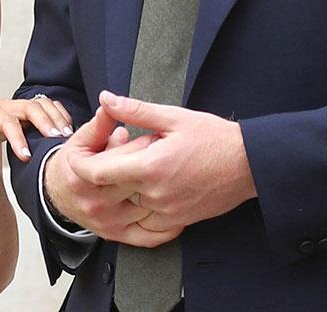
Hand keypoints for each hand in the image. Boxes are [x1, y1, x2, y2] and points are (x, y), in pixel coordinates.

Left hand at [0, 96, 74, 164]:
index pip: (4, 120)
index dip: (16, 137)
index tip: (26, 156)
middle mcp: (4, 104)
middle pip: (29, 107)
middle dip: (45, 122)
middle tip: (57, 140)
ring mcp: (16, 106)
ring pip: (41, 104)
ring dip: (56, 118)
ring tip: (67, 136)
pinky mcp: (25, 110)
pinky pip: (47, 107)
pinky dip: (59, 115)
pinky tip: (67, 131)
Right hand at [44, 104, 177, 247]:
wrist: (59, 193)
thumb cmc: (74, 163)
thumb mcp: (82, 139)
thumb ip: (100, 124)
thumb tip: (110, 104)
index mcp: (84, 177)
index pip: (120, 161)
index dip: (141, 146)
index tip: (157, 136)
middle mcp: (96, 204)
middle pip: (136, 182)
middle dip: (155, 164)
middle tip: (170, 152)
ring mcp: (108, 223)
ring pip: (146, 207)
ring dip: (164, 190)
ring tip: (172, 173)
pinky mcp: (118, 235)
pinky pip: (149, 235)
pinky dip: (168, 225)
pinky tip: (177, 206)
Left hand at [75, 90, 257, 232]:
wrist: (249, 164)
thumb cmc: (214, 137)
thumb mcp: (173, 116)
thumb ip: (135, 110)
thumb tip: (106, 98)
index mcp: (151, 166)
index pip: (100, 173)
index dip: (83, 165)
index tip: (76, 157)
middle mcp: (155, 194)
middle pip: (110, 194)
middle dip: (97, 180)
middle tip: (93, 164)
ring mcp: (168, 212)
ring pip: (127, 211)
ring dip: (118, 197)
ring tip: (117, 179)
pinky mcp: (179, 221)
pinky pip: (147, 227)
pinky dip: (137, 214)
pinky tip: (137, 200)